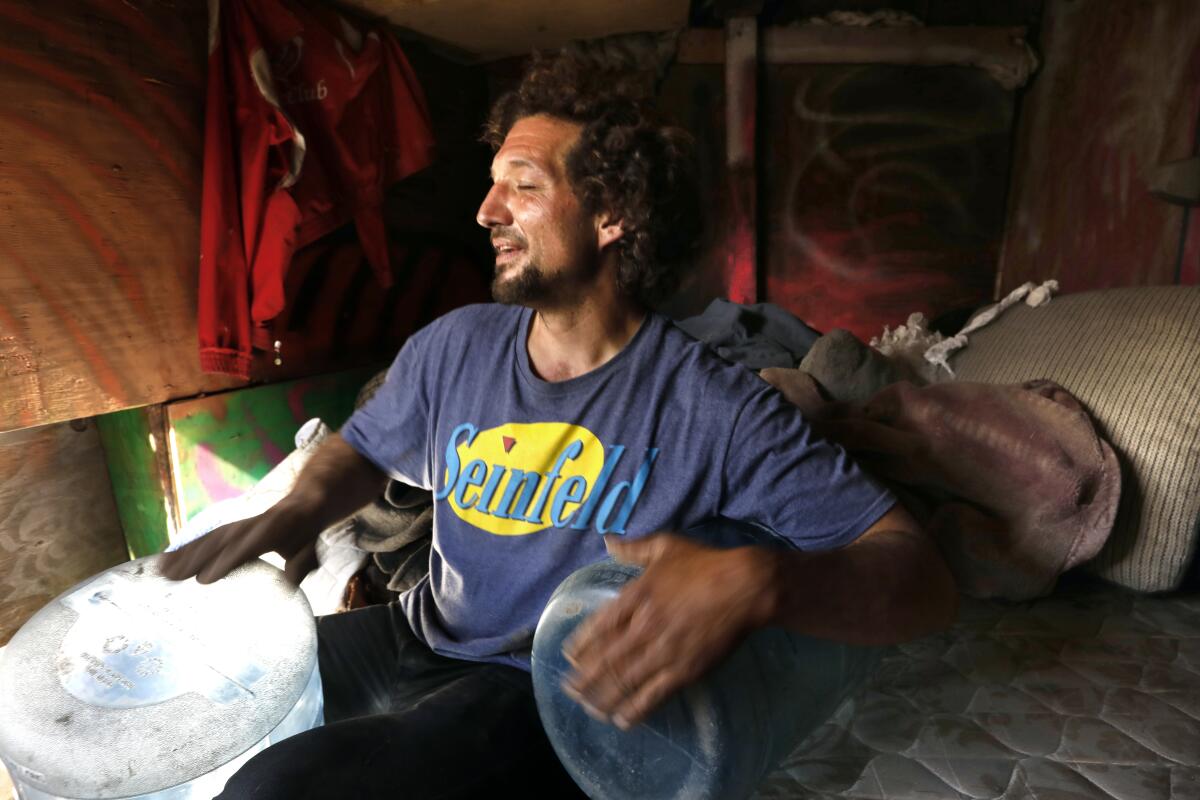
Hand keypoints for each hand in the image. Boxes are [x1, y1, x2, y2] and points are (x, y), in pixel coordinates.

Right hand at [157, 503, 319, 585]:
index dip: (225, 560)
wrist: (306, 503)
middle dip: (195, 558)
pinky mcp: (233, 532)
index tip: (205, 578)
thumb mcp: (311, 548)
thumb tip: (291, 579)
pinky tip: (167, 561)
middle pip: (220, 540)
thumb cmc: (306, 533)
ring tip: (162, 569)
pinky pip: (207, 539)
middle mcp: (252, 526)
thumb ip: (303, 562)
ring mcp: (240, 527)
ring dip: (186, 553)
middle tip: (171, 576)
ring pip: (210, 538)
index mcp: (273, 529)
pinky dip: (187, 549)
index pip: (247, 545)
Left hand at [562, 534, 776, 729]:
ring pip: (623, 681)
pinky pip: (652, 695)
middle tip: (569, 690)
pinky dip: (634, 710)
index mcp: (636, 596)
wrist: (745, 586)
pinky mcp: (684, 670)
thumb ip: (634, 548)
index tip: (568, 656)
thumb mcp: (666, 547)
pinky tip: (622, 720)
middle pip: (605, 658)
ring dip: (602, 697)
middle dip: (584, 677)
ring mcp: (662, 651)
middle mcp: (643, 627)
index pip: (598, 626)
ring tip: (588, 709)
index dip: (580, 644)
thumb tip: (607, 541)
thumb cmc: (705, 564)